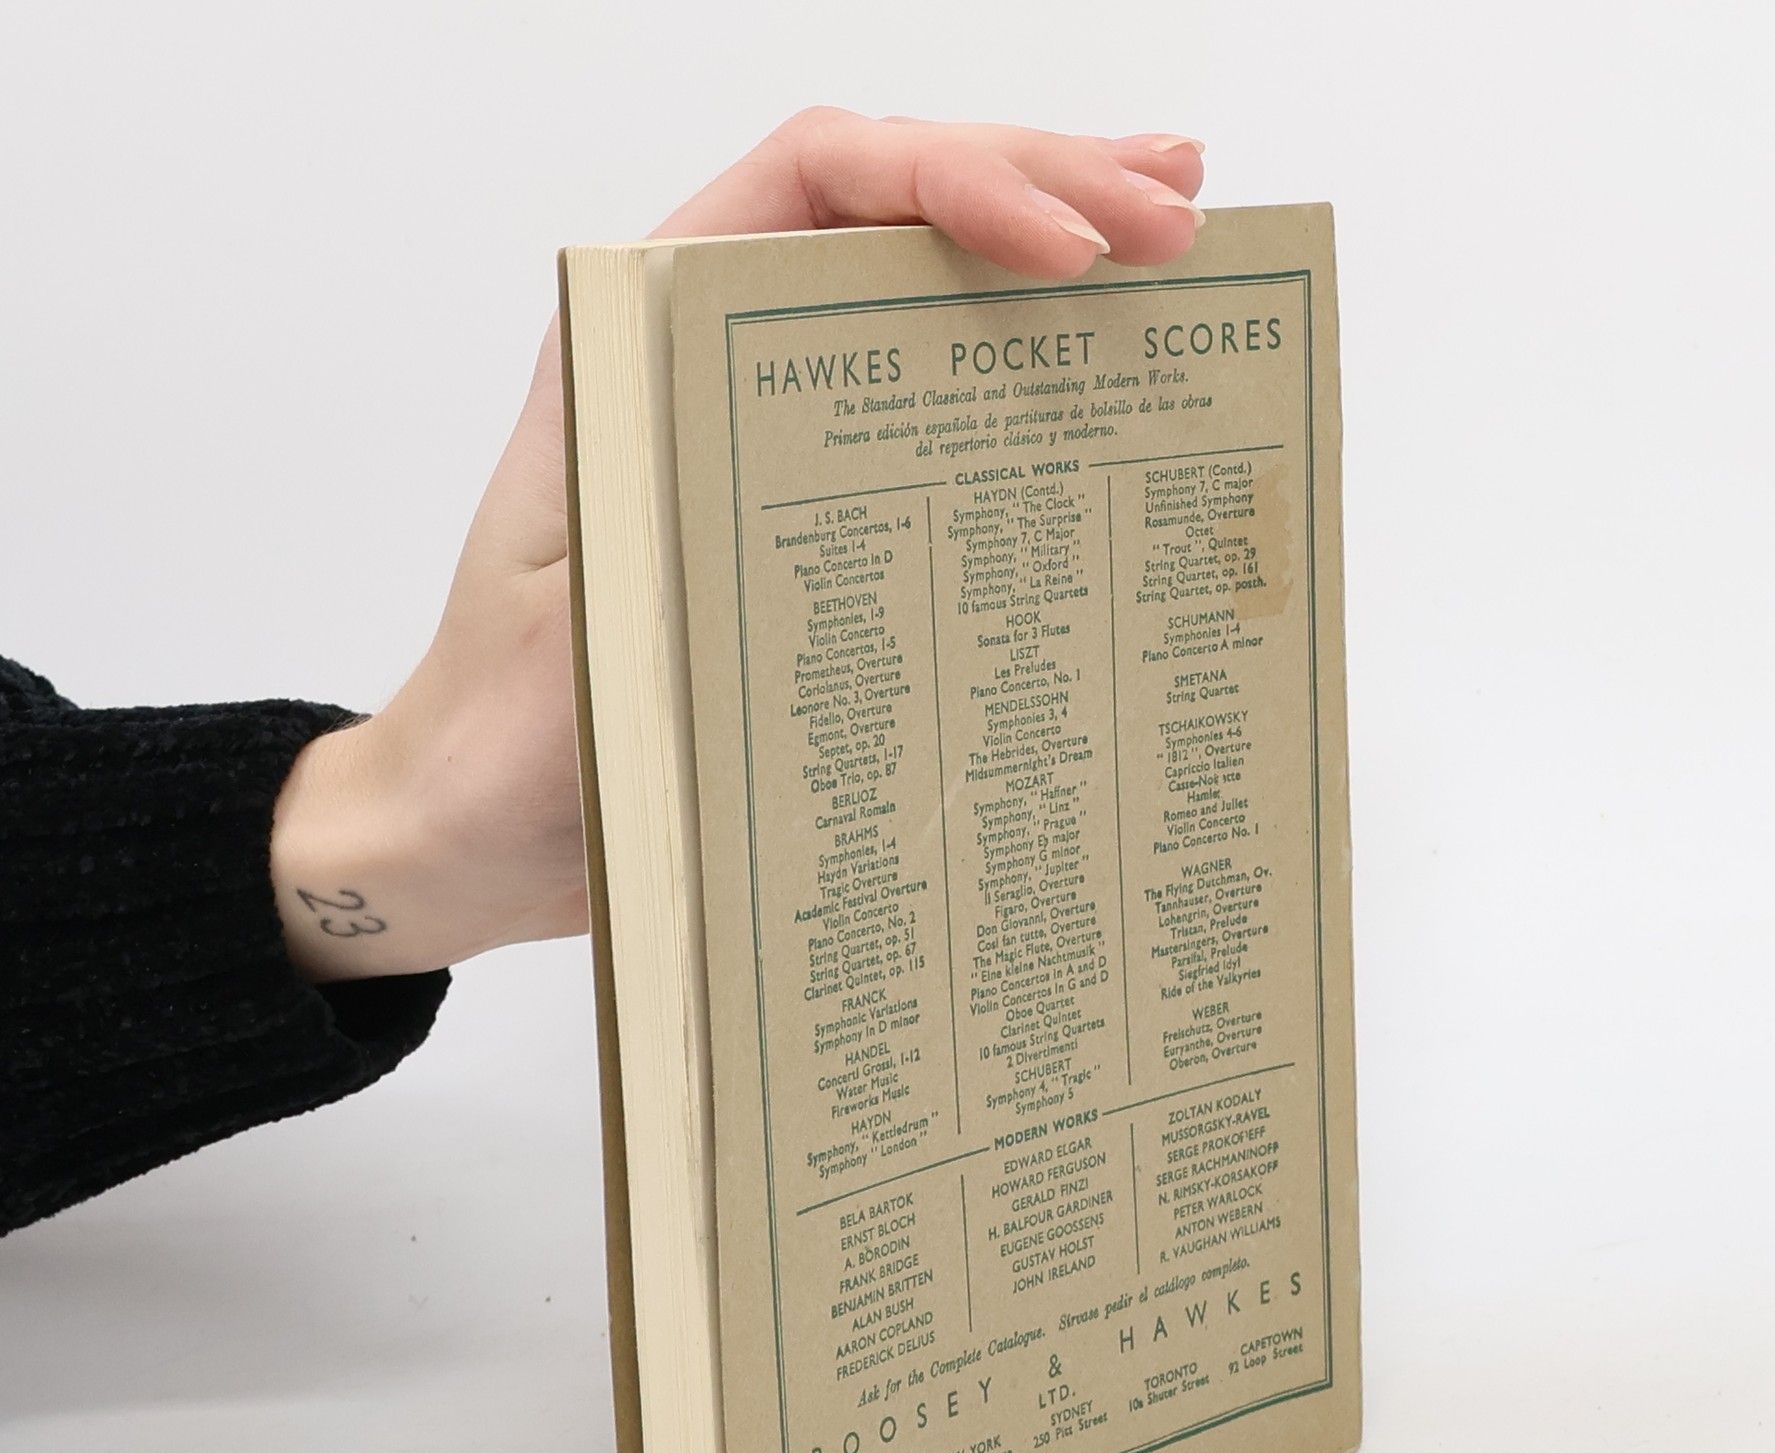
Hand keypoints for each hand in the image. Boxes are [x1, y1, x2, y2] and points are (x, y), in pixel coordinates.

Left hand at [271, 109, 1207, 981]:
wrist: (470, 819)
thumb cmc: (501, 737)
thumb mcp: (588, 631)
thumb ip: (686, 541)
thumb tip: (848, 510)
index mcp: (642, 342)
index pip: (813, 183)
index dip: (954, 183)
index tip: (1068, 252)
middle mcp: (706, 354)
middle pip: (887, 207)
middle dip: (1043, 186)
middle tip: (1176, 224)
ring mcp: (764, 421)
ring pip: (917, 278)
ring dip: (1049, 231)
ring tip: (1176, 221)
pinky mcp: (806, 494)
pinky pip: (921, 387)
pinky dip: (1019, 349)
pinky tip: (1102, 333)